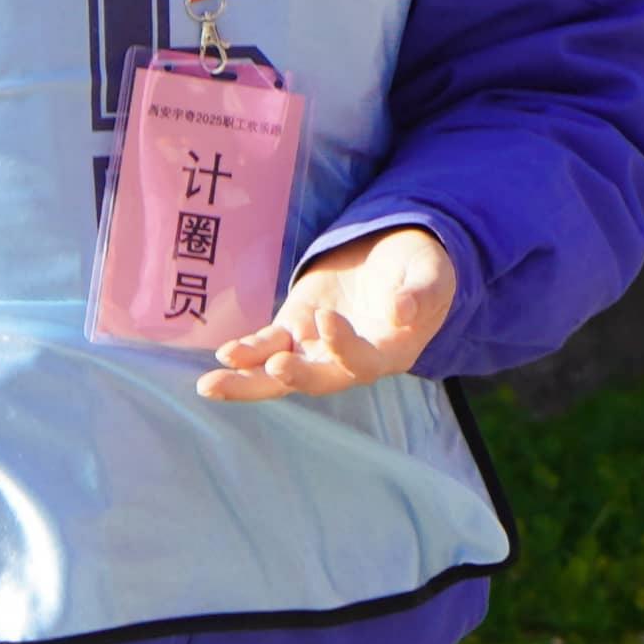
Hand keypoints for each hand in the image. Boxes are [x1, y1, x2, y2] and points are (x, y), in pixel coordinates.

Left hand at [202, 223, 451, 401]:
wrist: (394, 257)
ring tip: (211, 385)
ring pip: (281, 374)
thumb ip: (422, 293)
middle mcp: (351, 361)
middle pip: (319, 380)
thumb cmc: (421, 269)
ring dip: (247, 382)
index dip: (344, 346)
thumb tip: (403, 311)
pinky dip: (246, 352)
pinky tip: (225, 355)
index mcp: (390, 353)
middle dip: (292, 377)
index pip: (364, 362)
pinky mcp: (295, 330)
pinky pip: (267, 347)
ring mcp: (318, 348)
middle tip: (271, 367)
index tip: (326, 318)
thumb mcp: (432, 274)